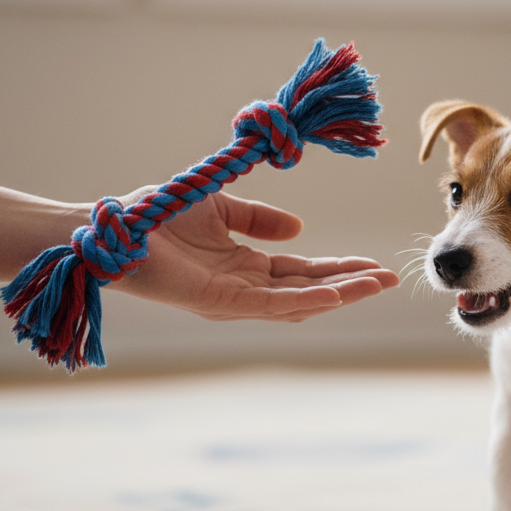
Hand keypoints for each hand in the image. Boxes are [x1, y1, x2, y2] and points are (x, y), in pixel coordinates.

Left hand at [108, 188, 398, 321]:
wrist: (119, 228)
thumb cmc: (160, 215)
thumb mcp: (223, 207)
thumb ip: (259, 218)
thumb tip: (299, 228)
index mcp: (247, 267)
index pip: (304, 272)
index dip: (341, 268)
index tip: (375, 265)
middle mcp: (246, 288)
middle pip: (310, 290)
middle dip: (351, 285)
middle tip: (391, 278)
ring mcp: (235, 299)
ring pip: (299, 301)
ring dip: (339, 294)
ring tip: (376, 284)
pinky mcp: (220, 301)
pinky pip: (270, 303)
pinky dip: (305, 300)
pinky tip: (334, 295)